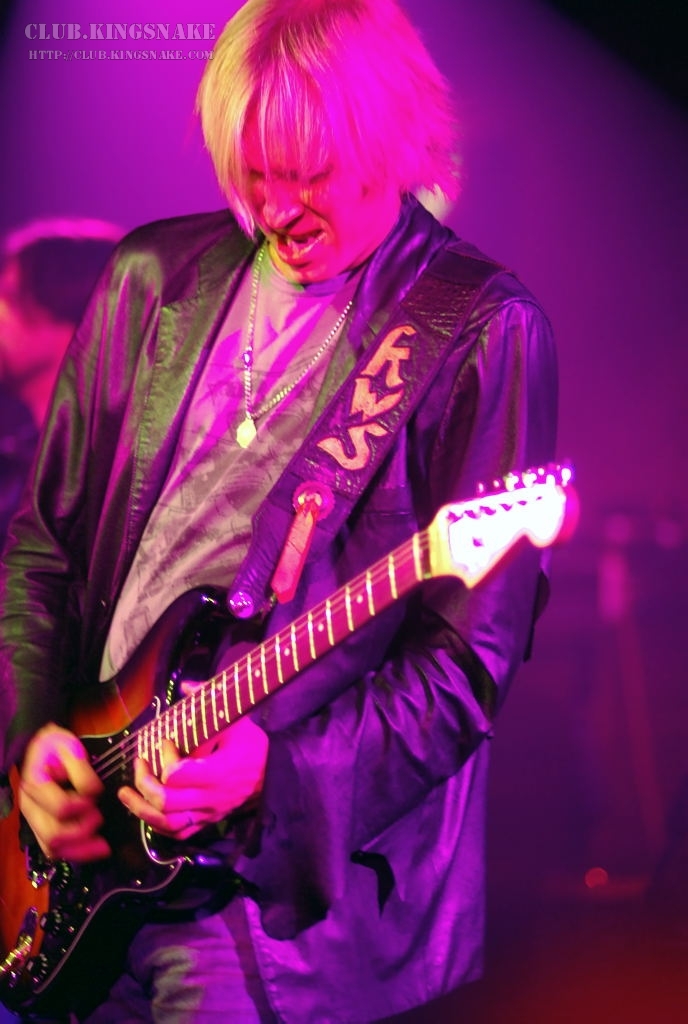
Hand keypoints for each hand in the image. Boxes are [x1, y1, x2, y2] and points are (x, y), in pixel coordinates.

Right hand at [19, 723, 108, 861]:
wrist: (40, 750)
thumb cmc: (55, 747)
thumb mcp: (70, 747)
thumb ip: (82, 770)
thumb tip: (93, 793)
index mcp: (35, 784)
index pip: (61, 808)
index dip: (82, 807)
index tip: (95, 797)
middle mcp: (30, 806)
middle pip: (54, 835)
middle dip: (83, 832)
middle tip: (99, 818)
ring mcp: (33, 820)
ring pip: (53, 849)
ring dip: (81, 851)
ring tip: (103, 845)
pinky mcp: (40, 827)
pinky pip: (54, 850)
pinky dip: (75, 854)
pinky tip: (93, 849)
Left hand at [117, 715, 268, 839]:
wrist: (275, 775)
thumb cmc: (254, 747)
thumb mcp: (238, 720)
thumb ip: (211, 703)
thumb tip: (185, 686)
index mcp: (218, 772)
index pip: (177, 775)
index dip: (164, 759)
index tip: (166, 742)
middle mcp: (210, 797)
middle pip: (166, 802)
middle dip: (144, 783)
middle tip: (140, 763)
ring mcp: (208, 813)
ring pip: (167, 823)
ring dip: (141, 809)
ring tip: (126, 793)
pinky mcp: (207, 821)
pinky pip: (177, 833)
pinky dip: (157, 824)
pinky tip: (145, 810)